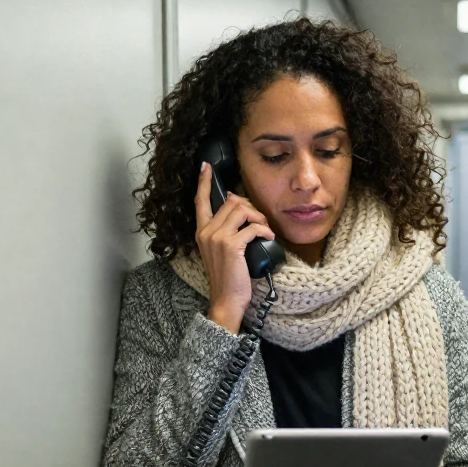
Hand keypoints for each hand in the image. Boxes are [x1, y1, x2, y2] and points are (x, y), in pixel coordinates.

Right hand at [194, 161, 274, 333]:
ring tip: (264, 229)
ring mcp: (217, 238)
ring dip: (259, 217)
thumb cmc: (228, 277)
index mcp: (201, 231)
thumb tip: (239, 211)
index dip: (203, 182)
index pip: (199, 200)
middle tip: (260, 220)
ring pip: (242, 209)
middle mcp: (206, 231)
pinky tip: (268, 238)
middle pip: (231, 201)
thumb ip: (225, 232)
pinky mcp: (231, 245)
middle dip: (251, 207)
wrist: (226, 299)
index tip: (206, 166)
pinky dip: (264, 230)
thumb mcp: (221, 251)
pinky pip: (253, 227)